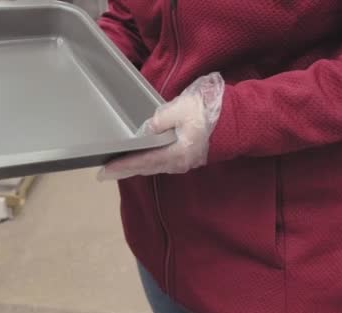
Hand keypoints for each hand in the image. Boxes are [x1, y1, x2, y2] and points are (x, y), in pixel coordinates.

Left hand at [98, 72, 224, 180]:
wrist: (236, 120)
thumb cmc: (209, 113)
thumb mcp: (182, 109)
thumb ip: (162, 118)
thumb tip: (147, 128)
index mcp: (175, 153)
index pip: (142, 162)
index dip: (122, 166)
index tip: (105, 171)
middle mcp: (178, 162)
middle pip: (145, 168)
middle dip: (124, 170)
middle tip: (105, 173)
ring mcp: (183, 162)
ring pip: (153, 167)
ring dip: (135, 167)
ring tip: (118, 167)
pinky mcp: (187, 157)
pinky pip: (161, 163)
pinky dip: (147, 163)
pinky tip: (141, 160)